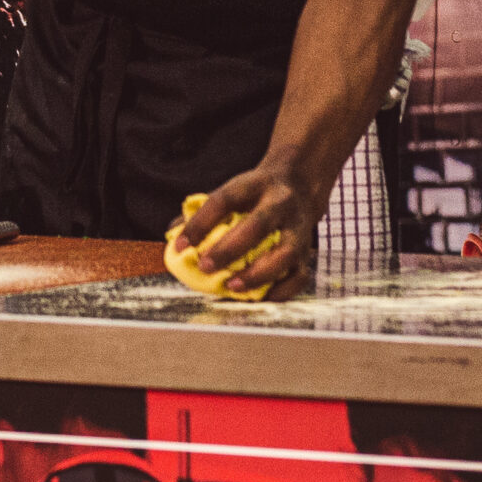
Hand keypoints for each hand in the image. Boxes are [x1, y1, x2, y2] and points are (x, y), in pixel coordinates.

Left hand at [178, 158, 318, 298]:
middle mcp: (281, 204)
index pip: (224, 199)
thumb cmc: (254, 195)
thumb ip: (203, 212)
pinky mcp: (307, 250)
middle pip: (259, 224)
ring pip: (286, 252)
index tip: (181, 245)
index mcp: (255, 185)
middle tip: (205, 267)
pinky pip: (300, 274)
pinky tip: (260, 297)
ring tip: (232, 287)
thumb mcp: (232, 191)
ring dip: (258, 273)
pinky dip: (282, 290)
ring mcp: (299, 227)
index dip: (200, 223)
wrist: (300, 184)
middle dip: (229, 249)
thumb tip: (173, 237)